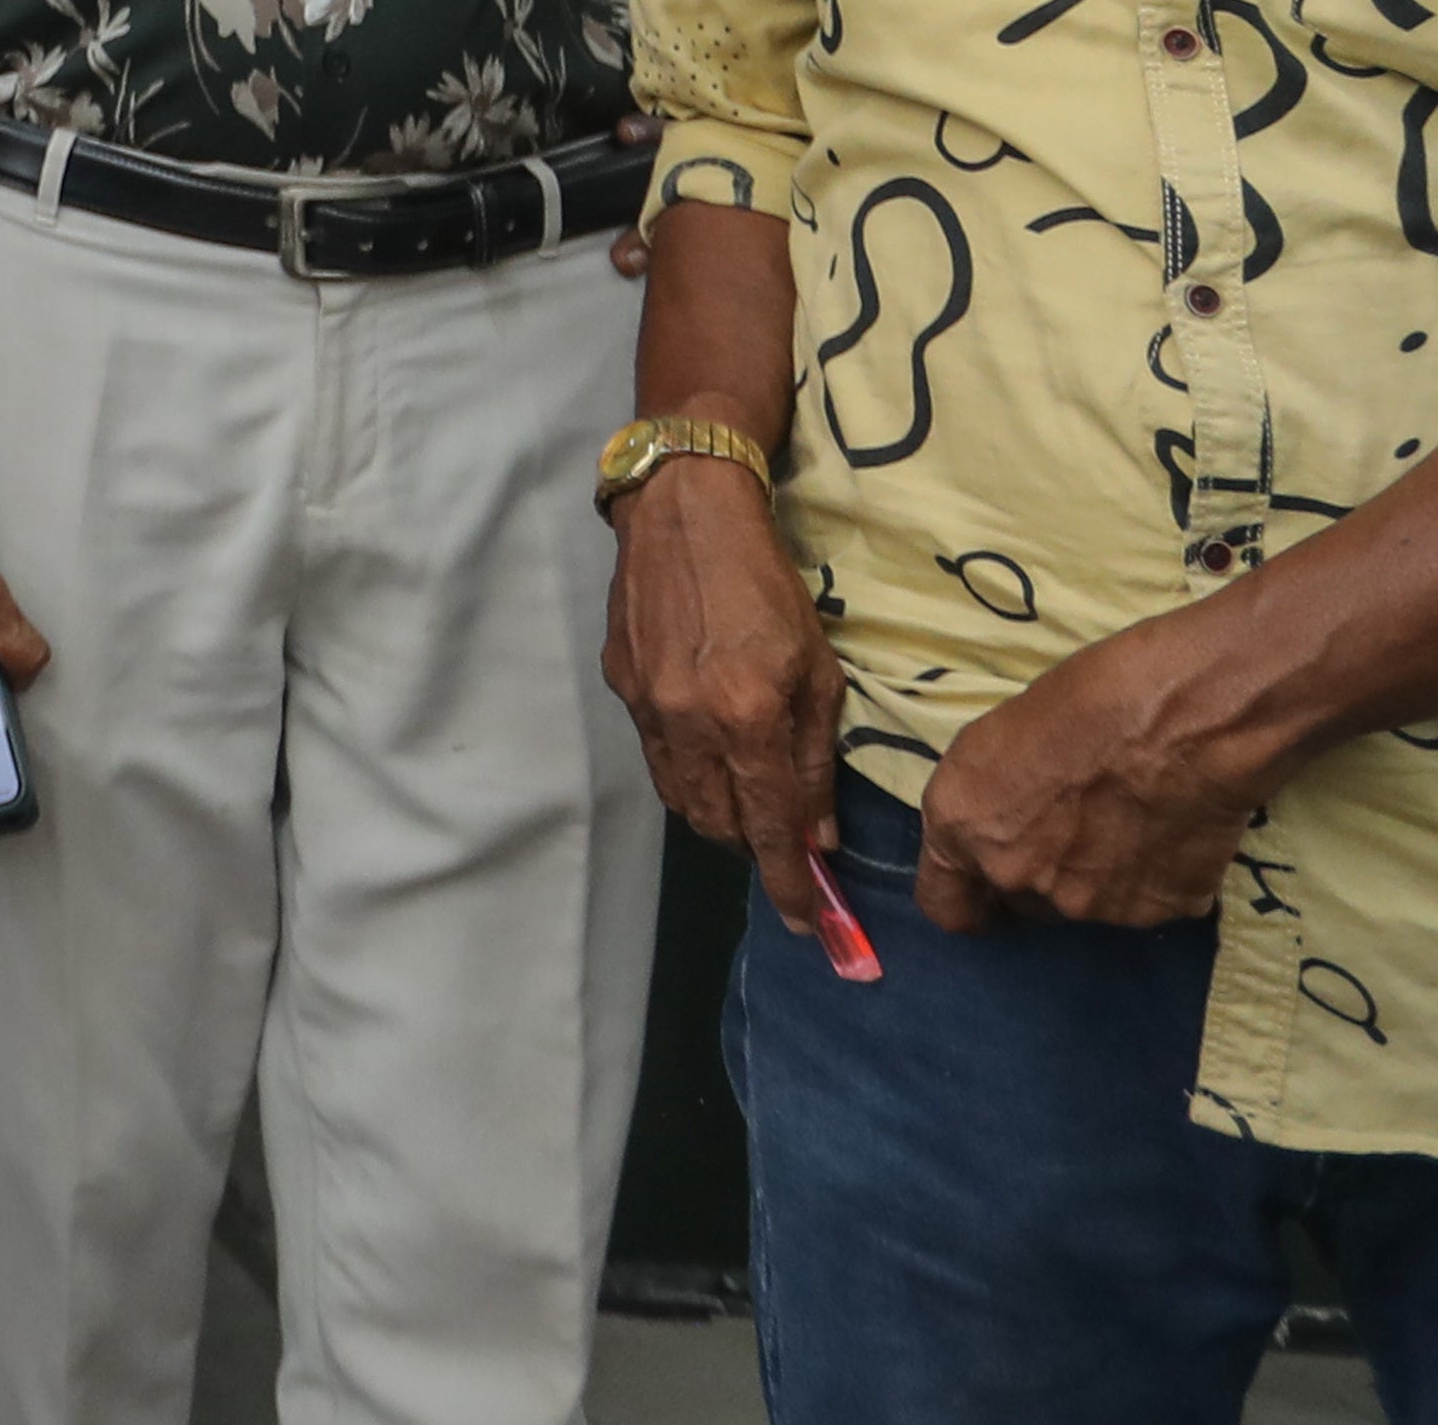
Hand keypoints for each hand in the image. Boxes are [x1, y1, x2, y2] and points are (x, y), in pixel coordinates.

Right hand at [602, 453, 847, 938]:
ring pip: (680, 798)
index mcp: (747, 719)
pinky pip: (656, 756)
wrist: (683, 512)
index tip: (807, 924)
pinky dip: (687, 773)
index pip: (770, 829)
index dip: (789, 883)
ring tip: (746, 802)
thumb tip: (818, 834)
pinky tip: (708, 748)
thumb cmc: (767, 585)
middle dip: (751, 849)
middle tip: (781, 845)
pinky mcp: (619, 686)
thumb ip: (816, 757)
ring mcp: (645, 708)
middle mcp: (689, 725)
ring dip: (717, 817)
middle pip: (716, 826)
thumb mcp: (818, 668)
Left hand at [910, 614, 1271, 933]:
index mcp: (964, 827)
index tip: (987, 882)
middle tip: (1076, 823)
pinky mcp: (1157, 912)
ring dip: (1099, 874)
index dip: (969, 894)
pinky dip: (1157, 873)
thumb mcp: (999, 737)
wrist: (1184, 717)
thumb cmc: (1085, 697)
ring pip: (1085, 904)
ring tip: (1132, 813)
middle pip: (1021, 902)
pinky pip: (1149, 898)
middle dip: (1039, 873)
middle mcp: (1017, 877)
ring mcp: (1089, 904)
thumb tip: (1002, 828)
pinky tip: (1171, 824)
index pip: (945, 905)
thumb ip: (989, 802)